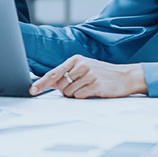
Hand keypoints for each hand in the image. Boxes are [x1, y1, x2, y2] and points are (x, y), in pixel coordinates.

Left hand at [29, 55, 147, 98]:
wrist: (124, 76)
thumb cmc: (102, 73)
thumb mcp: (83, 69)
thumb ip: (67, 75)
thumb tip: (51, 83)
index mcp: (75, 59)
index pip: (54, 73)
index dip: (41, 83)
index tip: (33, 90)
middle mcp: (81, 65)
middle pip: (61, 86)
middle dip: (67, 91)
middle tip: (80, 87)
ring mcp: (89, 74)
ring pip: (70, 93)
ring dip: (76, 94)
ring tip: (88, 88)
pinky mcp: (95, 85)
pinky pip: (80, 96)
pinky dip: (84, 97)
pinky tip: (93, 91)